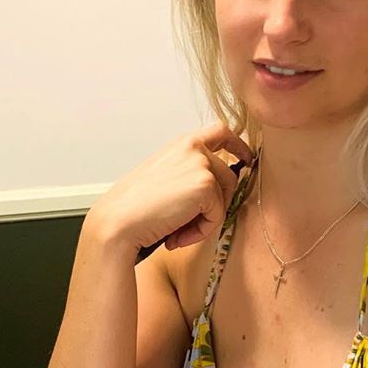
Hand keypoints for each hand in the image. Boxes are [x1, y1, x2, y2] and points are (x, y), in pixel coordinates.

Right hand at [88, 122, 253, 254]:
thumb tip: (217, 190)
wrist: (119, 221)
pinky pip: (218, 215)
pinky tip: (177, 235)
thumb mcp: (165, 180)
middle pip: (230, 174)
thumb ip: (190, 175)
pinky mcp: (206, 184)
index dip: (239, 145)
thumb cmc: (134, 208)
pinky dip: (201, 231)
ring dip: (205, 220)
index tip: (248, 159)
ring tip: (178, 232)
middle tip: (190, 225)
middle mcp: (193, 147)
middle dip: (218, 203)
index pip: (221, 132)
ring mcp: (201, 163)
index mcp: (182, 144)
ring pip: (224, 197)